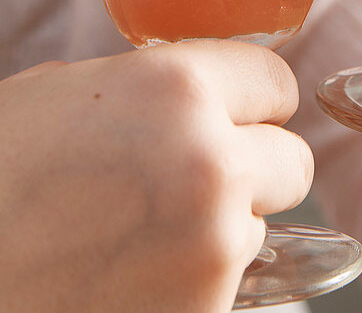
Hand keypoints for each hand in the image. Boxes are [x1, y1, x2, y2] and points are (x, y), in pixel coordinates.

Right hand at [0, 42, 312, 312]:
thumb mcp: (63, 92)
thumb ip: (146, 83)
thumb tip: (196, 89)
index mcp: (177, 89)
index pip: (277, 81)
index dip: (252, 101)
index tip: (235, 114)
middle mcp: (210, 163)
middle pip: (292, 160)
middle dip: (252, 168)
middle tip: (195, 179)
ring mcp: (211, 249)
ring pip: (260, 227)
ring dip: (220, 228)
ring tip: (142, 234)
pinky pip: (229, 286)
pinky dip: (194, 284)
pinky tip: (132, 277)